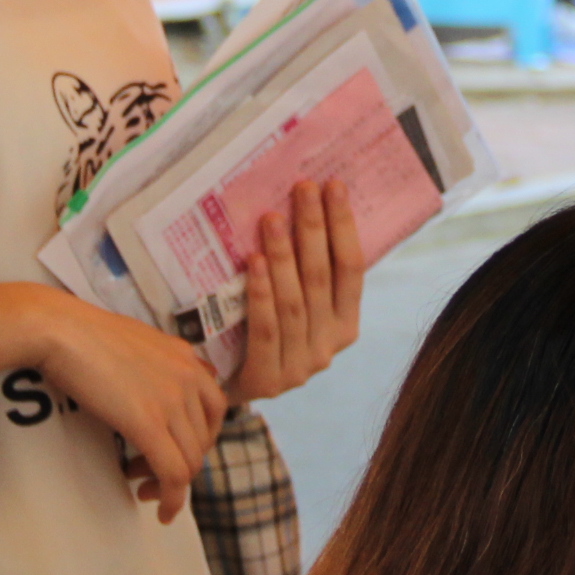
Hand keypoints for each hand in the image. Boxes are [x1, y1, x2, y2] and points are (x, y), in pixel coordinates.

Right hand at [16, 284, 227, 524]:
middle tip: (148, 475)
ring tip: (141, 486)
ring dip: (169, 484)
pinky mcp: (149, 422)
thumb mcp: (135, 344)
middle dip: (180, 464)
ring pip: (190, 462)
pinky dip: (172, 499)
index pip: (215, 411)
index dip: (196, 440)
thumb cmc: (82, 334)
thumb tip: (153, 395)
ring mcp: (173, 399)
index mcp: (187, 358)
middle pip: (203, 441)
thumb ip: (155, 366)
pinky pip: (174, 473)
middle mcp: (189, 377)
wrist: (60, 330)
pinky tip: (161, 511)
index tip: (170, 452)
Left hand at [231, 178, 365, 403]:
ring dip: (284, 255)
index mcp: (345, 323)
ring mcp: (301, 365)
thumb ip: (303, 272)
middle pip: (322, 278)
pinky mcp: (269, 379)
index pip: (351, 268)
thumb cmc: (260, 334)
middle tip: (302, 188)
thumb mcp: (292, 305)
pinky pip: (266, 328)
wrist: (222, 388)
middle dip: (313, 228)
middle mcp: (329, 345)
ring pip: (294, 302)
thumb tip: (300, 206)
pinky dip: (261, 293)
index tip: (333, 186)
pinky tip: (254, 262)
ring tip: (272, 218)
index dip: (343, 226)